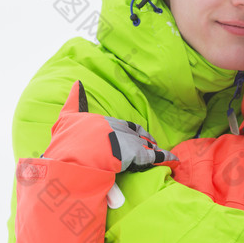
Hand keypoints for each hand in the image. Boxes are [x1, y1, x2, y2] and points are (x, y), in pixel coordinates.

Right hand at [44, 81, 177, 172]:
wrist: (79, 152)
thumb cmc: (72, 136)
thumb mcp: (69, 116)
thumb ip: (75, 100)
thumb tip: (77, 82)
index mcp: (107, 122)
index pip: (123, 124)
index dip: (130, 130)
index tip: (133, 133)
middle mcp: (120, 129)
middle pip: (136, 133)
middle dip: (143, 138)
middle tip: (149, 142)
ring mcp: (130, 141)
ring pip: (146, 143)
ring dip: (152, 147)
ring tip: (158, 151)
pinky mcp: (137, 154)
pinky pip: (155, 156)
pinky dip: (166, 157)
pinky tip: (174, 160)